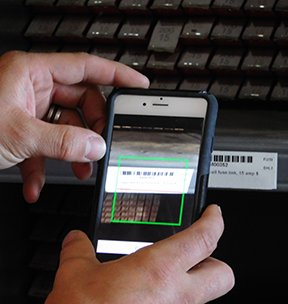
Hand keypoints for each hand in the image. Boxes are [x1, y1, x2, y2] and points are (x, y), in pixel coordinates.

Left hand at [0, 51, 148, 201]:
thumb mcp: (18, 134)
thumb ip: (62, 141)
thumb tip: (95, 146)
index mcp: (33, 73)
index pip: (87, 67)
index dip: (116, 76)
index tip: (138, 87)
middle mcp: (33, 88)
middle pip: (80, 102)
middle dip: (91, 128)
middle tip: (98, 147)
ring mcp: (28, 110)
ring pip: (66, 127)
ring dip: (72, 152)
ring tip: (78, 170)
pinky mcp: (22, 130)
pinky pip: (45, 145)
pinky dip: (44, 167)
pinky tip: (37, 182)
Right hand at [45, 204, 234, 303]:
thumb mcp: (76, 275)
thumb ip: (78, 250)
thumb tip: (75, 240)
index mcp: (159, 270)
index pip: (204, 238)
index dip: (213, 221)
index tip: (213, 213)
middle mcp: (177, 296)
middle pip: (223, 274)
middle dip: (214, 260)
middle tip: (196, 251)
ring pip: (205, 298)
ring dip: (193, 284)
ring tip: (166, 277)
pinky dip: (174, 302)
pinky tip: (150, 298)